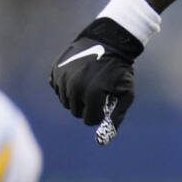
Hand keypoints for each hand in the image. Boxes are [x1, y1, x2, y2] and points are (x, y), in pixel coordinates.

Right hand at [49, 18, 143, 143]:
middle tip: (97, 92)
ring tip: (89, 83)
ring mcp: (63, 78)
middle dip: (87, 106)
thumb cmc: (119, 70)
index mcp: (92, 93)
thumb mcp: (126, 94)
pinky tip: (79, 76)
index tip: (105, 102)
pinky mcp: (55, 71)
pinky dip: (67, 87)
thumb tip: (102, 141)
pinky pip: (58, 89)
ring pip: (66, 102)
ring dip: (77, 97)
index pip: (89, 120)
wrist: (107, 40)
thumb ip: (116, 117)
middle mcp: (74, 86)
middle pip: (76, 112)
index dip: (99, 114)